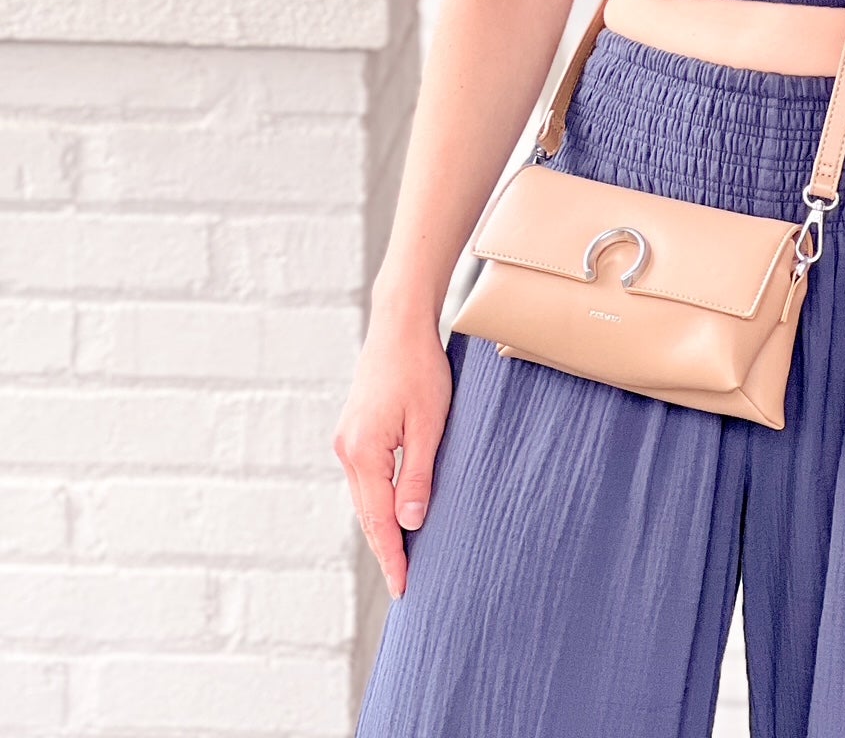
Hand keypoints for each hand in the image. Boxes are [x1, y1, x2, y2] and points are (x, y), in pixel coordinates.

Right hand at [333, 316, 453, 600]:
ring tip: (400, 559)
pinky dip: (377, 501)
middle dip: (385, 550)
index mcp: (363, 452)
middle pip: (366, 514)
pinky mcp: (355, 430)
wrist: (399, 325)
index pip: (378, 520)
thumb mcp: (429, 425)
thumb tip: (410, 524)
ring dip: (381, 527)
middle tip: (404, 586)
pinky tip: (393, 514)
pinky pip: (366, 479)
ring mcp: (347, 440)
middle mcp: (347, 450)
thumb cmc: (421, 369)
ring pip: (365, 498)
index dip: (392, 557)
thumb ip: (418, 475)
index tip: (404, 588)